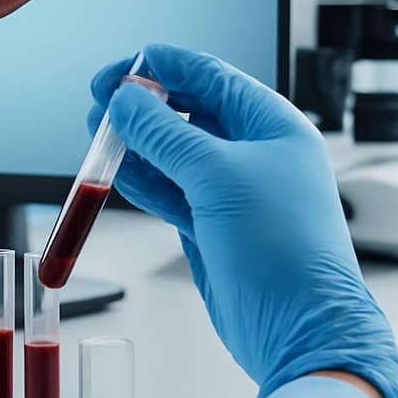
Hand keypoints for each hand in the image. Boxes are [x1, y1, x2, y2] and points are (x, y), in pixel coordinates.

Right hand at [89, 43, 397, 397]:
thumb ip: (166, 134)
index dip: (163, 67)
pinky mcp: (214, 226)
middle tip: (100, 100)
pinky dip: (142, 181)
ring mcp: (234, 193)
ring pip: (174, 154)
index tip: (120, 67)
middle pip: (189, 112)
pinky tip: (116, 171)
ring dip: (136, 143)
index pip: (211, 77)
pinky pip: (170, 191)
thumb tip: (127, 102)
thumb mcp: (218, 177)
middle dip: (143, 105)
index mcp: (274, 126)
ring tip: (97, 133)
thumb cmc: (285, 251)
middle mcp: (256, 155)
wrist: (299, 329)